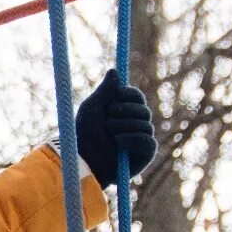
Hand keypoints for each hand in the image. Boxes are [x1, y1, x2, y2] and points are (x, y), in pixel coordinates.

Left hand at [75, 68, 157, 188]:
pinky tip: (119, 141)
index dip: (129, 94)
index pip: (136, 96)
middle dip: (125, 110)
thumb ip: (105, 91)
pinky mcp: (145, 154)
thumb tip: (114, 71)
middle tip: (108, 117)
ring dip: (124, 126)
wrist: (84, 160)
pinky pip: (148, 140)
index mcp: (122, 112)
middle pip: (143, 108)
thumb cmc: (84, 136)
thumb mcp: (92, 109)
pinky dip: (133, 139)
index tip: (117, 95)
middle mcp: (133, 124)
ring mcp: (140, 139)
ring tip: (110, 133)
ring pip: (145, 124)